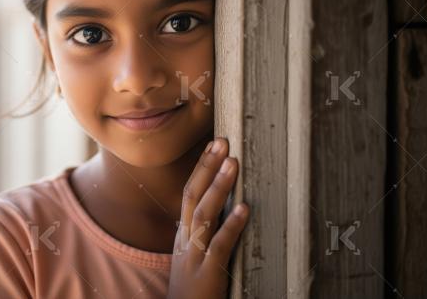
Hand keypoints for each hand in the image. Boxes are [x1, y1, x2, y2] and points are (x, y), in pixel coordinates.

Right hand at [166, 137, 248, 298]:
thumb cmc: (191, 290)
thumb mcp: (191, 257)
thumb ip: (202, 235)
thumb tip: (220, 210)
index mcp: (182, 234)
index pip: (189, 193)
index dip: (201, 168)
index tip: (213, 146)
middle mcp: (185, 240)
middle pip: (192, 195)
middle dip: (207, 167)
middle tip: (222, 142)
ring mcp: (193, 256)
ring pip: (204, 215)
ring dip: (219, 187)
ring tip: (233, 164)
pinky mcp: (206, 274)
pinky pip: (220, 245)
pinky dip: (231, 225)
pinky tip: (244, 208)